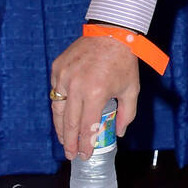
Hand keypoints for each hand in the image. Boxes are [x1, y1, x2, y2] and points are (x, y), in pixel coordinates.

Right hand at [50, 35, 139, 160]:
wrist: (111, 32)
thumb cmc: (123, 61)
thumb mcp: (131, 89)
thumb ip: (127, 113)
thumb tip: (118, 132)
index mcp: (95, 93)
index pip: (87, 127)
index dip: (85, 144)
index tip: (85, 155)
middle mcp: (76, 86)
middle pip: (69, 123)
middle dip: (70, 142)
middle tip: (70, 154)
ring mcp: (64, 76)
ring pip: (58, 110)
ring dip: (60, 128)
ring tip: (64, 141)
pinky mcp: (57, 68)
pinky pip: (55, 93)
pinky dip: (59, 106)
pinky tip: (62, 117)